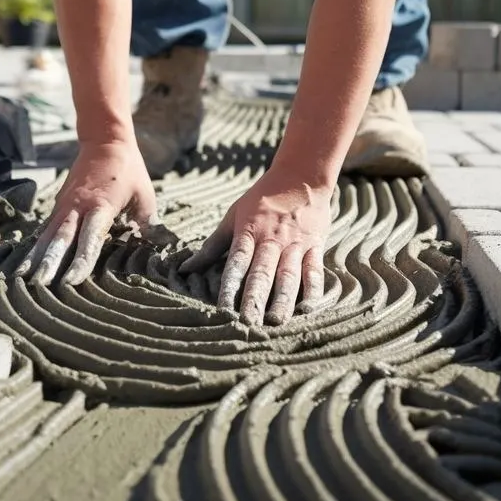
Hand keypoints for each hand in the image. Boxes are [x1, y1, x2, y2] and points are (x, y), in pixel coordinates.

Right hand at [16, 140, 156, 288]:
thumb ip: (148, 222)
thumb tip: (160, 247)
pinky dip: (36, 245)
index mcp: (101, 205)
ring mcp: (65, 204)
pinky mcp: (59, 204)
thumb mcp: (144, 194)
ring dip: (36, 255)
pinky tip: (26, 262)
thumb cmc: (128, 170)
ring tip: (21, 278)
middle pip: (61, 238)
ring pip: (48, 234)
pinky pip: (46, 228)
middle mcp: (78, 206)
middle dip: (49, 262)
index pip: (90, 238)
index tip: (72, 281)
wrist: (104, 140)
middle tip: (38, 284)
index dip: (81, 260)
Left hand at [179, 166, 331, 326]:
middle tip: (248, 324)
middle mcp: (272, 240)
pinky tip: (307, 309)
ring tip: (276, 322)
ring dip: (282, 300)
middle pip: (262, 273)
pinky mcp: (315, 246)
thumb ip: (212, 245)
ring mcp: (295, 245)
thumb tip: (185, 269)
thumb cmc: (262, 198)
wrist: (301, 176)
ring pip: (288, 276)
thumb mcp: (234, 216)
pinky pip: (314, 271)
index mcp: (249, 233)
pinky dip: (313, 290)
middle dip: (255, 299)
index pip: (237, 263)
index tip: (223, 309)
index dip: (230, 286)